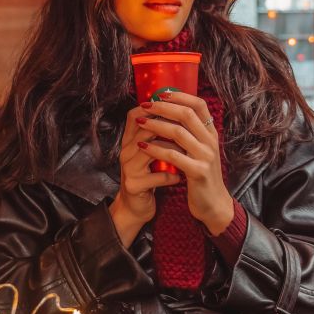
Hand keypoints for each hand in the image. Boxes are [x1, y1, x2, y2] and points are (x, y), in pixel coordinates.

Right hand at [111, 104, 180, 246]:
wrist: (135, 207)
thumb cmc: (147, 176)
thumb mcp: (148, 154)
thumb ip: (155, 135)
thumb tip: (176, 112)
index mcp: (129, 142)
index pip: (133, 116)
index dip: (152, 108)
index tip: (173, 106)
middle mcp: (125, 152)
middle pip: (144, 130)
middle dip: (167, 127)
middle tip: (187, 128)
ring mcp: (128, 169)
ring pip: (150, 151)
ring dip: (172, 151)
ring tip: (186, 152)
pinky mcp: (135, 185)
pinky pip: (157, 176)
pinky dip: (171, 176)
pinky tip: (179, 177)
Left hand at [135, 92, 233, 234]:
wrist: (213, 204)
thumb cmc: (201, 175)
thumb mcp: (199, 150)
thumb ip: (190, 133)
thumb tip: (171, 112)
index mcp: (210, 133)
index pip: (199, 105)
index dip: (180, 96)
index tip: (161, 94)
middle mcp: (210, 141)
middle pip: (187, 114)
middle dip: (163, 108)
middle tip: (145, 105)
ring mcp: (206, 156)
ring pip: (178, 132)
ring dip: (156, 125)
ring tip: (140, 121)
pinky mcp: (198, 172)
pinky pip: (173, 155)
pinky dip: (155, 149)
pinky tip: (143, 146)